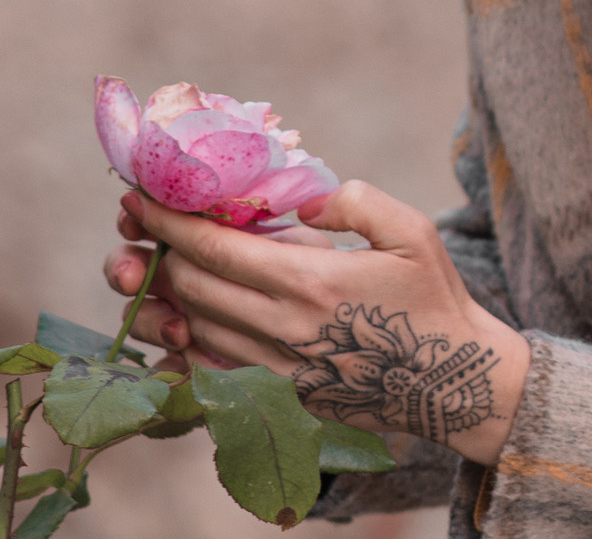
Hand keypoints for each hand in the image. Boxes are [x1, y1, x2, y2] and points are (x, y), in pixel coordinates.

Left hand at [103, 182, 529, 465]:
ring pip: (193, 327)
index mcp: (310, 280)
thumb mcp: (413, 231)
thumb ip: (356, 202)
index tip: (139, 197)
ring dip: (168, 295)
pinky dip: (188, 339)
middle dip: (159, 250)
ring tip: (160, 267)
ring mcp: (276, 368)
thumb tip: (302, 201)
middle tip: (149, 225)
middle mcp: (282, 328)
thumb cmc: (434, 298)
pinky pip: (210, 367)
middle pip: (190, 286)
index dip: (167, 220)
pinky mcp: (279, 394)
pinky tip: (190, 316)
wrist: (453, 382)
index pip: (213, 247)